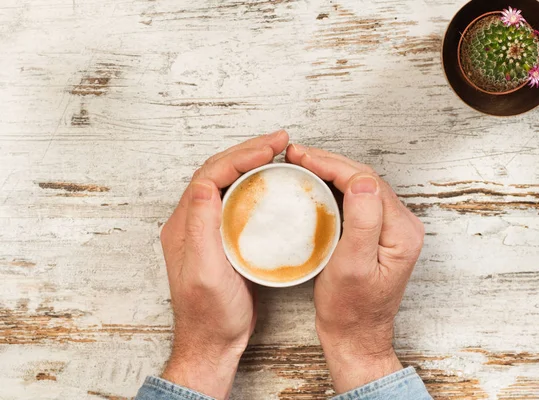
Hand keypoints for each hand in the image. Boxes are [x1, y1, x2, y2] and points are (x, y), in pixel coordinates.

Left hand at [160, 130, 288, 398]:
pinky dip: (255, 185)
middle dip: (248, 151)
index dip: (240, 156)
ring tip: (278, 152)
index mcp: (185, 225)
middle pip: (219, 173)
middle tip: (279, 141)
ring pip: (229, 183)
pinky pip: (238, 201)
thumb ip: (201, 227)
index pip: (211, 175)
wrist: (213, 343)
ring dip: (252, 164)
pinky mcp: (224, 239)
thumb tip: (206, 183)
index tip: (269, 149)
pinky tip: (272, 182)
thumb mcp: (205, 272)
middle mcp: (193, 222)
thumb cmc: (210, 315)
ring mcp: (208, 230)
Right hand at [286, 144, 424, 393]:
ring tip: (302, 163)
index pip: (366, 181)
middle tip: (296, 154)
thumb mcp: (352, 266)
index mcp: (401, 231)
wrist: (354, 337)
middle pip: (364, 179)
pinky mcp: (376, 236)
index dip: (332, 164)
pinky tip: (315, 185)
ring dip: (331, 172)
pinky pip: (356, 202)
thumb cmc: (350, 310)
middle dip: (329, 162)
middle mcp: (401, 226)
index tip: (302, 156)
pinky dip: (334, 189)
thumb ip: (362, 221)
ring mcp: (390, 230)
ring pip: (360, 187)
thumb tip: (361, 180)